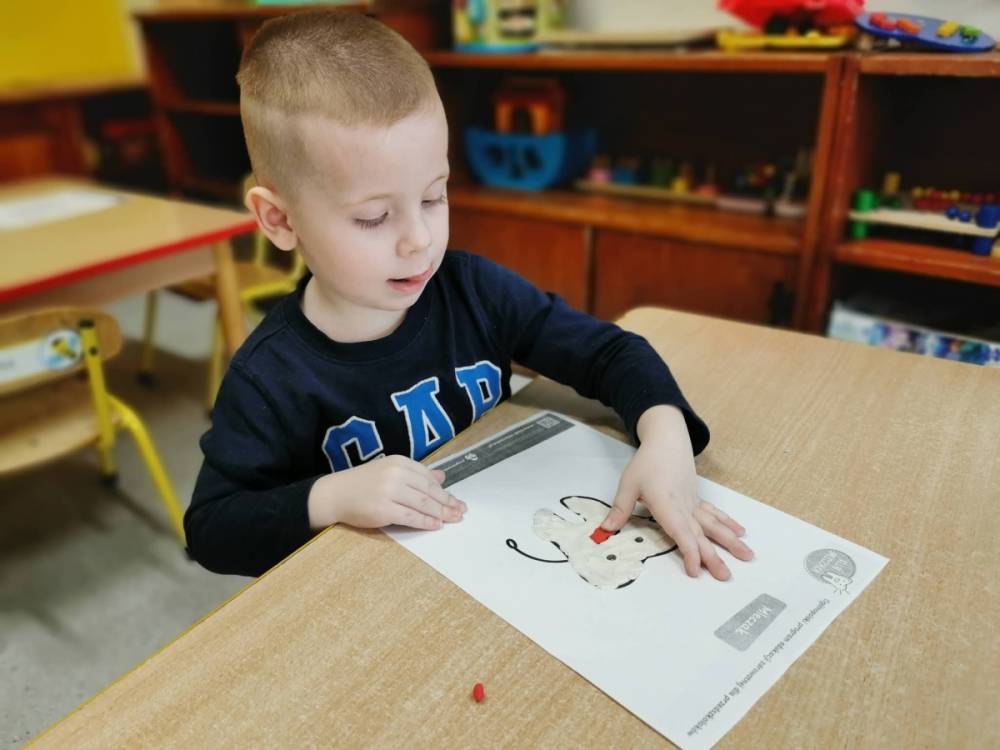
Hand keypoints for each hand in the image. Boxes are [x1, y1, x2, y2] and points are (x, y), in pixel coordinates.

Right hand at [308, 455, 465, 530]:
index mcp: (399, 462)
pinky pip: (411, 516)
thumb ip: (415, 474)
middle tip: (461, 511)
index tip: (456, 500)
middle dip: (447, 502)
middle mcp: (395, 473)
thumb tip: (442, 477)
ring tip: (453, 519)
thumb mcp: (389, 472)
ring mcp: (389, 491)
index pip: (428, 477)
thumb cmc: (362, 484)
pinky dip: (425, 522)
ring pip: (423, 504)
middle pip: (429, 490)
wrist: (335, 494)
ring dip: (441, 513)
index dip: (444, 490)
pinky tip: (436, 525)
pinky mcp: (384, 509)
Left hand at [600, 405, 752, 579]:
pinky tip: (741, 533)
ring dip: (730, 541)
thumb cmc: (646, 462)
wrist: (666, 440)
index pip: (680, 532)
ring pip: (713, 525)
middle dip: (714, 556)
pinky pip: (714, 514)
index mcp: (666, 504)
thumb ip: (620, 509)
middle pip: (700, 534)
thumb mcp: (628, 485)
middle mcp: (683, 506)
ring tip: (747, 556)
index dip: (689, 552)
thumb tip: (604, 531)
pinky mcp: (697, 499)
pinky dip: (727, 524)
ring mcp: (693, 503)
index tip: (696, 571)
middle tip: (726, 576)